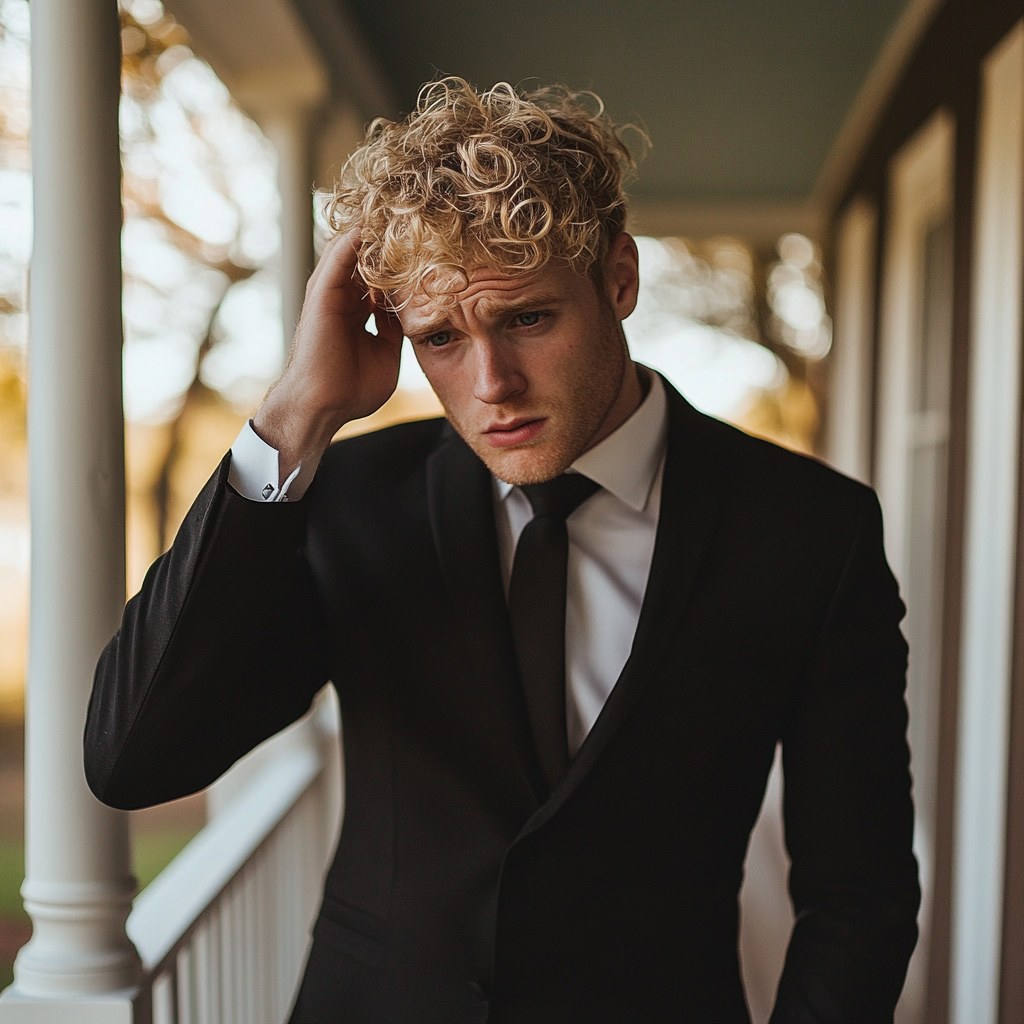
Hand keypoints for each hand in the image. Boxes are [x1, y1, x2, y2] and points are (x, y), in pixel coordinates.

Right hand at [253, 228, 403, 476]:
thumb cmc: (351, 390)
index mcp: (355, 313)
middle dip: (389, 242)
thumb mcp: (386, 356)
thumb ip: (395, 330)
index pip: (379, 278)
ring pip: (352, 250)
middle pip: (366, 259)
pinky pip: (339, 255)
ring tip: (399, 211)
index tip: (428, 250)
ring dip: (374, 233)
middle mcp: (342, 298)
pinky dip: (356, 238)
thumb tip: (412, 312)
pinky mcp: (322, 292)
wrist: (323, 406)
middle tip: (418, 220)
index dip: (401, 265)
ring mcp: (331, 293)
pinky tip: (375, 222)